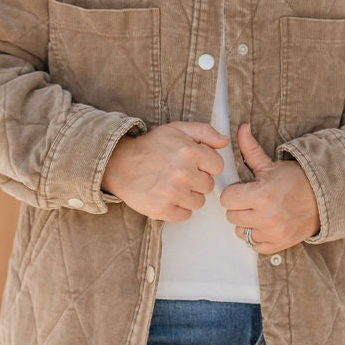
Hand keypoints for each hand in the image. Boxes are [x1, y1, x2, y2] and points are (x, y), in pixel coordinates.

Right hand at [102, 121, 227, 221]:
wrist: (119, 164)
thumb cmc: (150, 147)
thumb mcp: (177, 129)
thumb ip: (205, 132)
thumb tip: (225, 142)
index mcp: (190, 151)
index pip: (218, 166)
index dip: (207, 165)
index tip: (194, 164)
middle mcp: (183, 172)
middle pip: (208, 186)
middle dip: (196, 181)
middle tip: (180, 174)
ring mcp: (173, 193)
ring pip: (198, 202)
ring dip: (188, 196)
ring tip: (172, 186)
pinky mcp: (163, 209)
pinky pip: (185, 215)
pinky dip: (178, 209)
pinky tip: (167, 197)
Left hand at [220, 123, 319, 254]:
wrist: (323, 199)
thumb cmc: (297, 181)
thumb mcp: (271, 165)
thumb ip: (251, 149)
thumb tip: (241, 128)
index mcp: (262, 195)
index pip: (226, 199)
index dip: (233, 192)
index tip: (242, 189)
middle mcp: (266, 217)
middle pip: (231, 216)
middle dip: (239, 206)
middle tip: (252, 200)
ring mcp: (273, 233)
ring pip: (240, 231)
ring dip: (246, 223)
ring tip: (260, 212)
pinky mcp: (278, 244)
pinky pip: (253, 245)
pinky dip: (257, 236)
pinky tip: (266, 224)